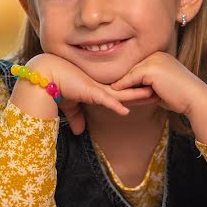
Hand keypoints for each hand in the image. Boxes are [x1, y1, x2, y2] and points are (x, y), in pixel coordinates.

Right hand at [26, 53, 154, 135]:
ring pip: (121, 93)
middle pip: (127, 90)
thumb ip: (76, 117)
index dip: (136, 92)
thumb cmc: (56, 86)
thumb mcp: (69, 106)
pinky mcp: (88, 91)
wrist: (45, 74)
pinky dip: (115, 105)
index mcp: (98, 88)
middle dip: (144, 91)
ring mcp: (96, 88)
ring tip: (154, 95)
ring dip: (137, 96)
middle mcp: (100, 86)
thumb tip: (78, 132)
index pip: (122, 91)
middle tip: (162, 92)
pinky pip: (104, 99)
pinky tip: (126, 110)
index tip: (151, 93)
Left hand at [109, 52, 200, 117]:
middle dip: (122, 81)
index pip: (139, 67)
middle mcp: (156, 54)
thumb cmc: (181, 97)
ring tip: (108, 92)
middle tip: (108, 91)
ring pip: (130, 73)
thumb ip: (147, 87)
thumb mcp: (161, 89)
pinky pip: (130, 78)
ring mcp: (153, 60)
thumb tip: (132, 92)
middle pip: (133, 68)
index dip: (128, 80)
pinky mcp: (150, 69)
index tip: (116, 89)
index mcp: (160, 56)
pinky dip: (122, 86)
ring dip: (120, 84)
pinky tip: (113, 93)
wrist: (195, 99)